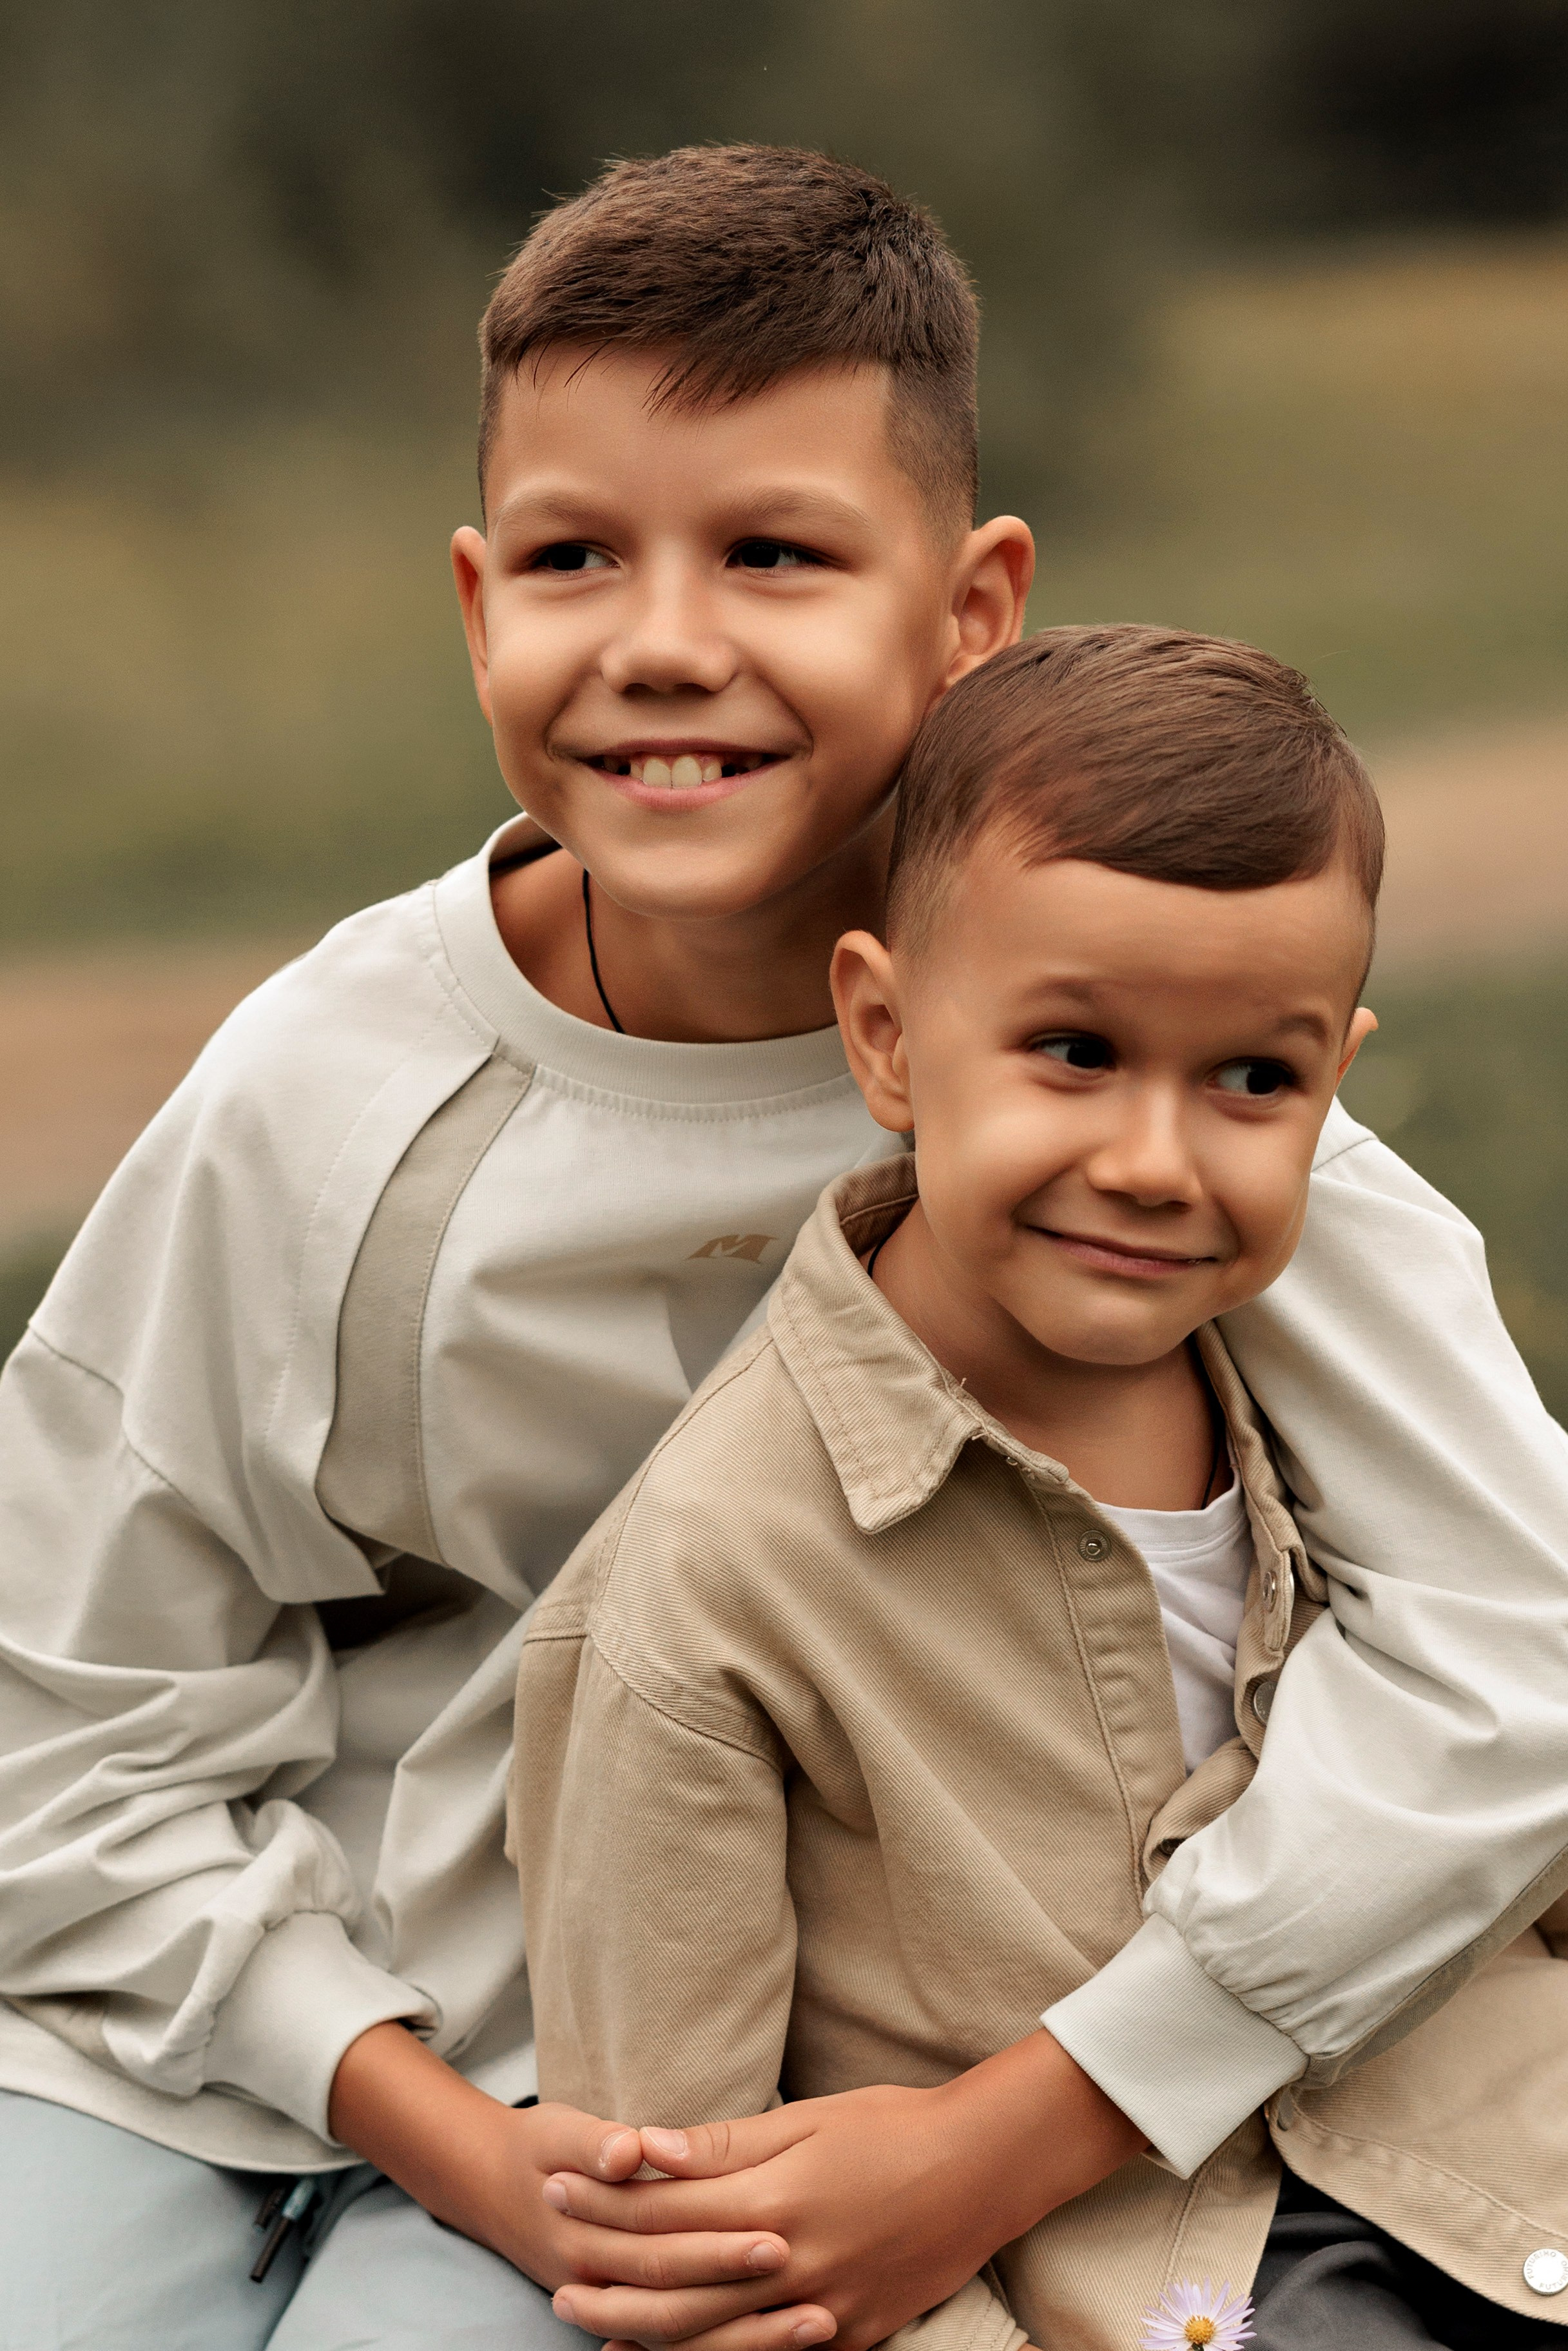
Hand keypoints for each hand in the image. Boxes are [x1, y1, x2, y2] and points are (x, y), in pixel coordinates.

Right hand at [327, 2022, 797, 2312]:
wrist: (486, 2186)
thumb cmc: (538, 2151)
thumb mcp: (558, 2130)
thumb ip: (595, 2140)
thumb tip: (628, 2151)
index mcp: (587, 2231)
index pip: (664, 2246)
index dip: (719, 2245)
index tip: (780, 2236)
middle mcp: (598, 2280)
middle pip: (681, 2301)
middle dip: (749, 2296)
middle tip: (818, 2293)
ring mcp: (608, 2305)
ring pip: (683, 2340)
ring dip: (751, 2338)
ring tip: (821, 2324)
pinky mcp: (621, 2314)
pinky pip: (675, 2347)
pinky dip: (723, 2350)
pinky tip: (778, 2346)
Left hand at [546, 2030, 1146, 2350]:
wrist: (986, 2170)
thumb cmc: (895, 2126)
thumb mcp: (808, 2119)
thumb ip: (723, 2144)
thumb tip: (644, 2146)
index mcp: (777, 2201)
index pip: (666, 2214)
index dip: (604, 2204)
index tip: (557, 2188)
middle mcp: (792, 2266)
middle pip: (676, 2288)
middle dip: (607, 2281)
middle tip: (553, 2274)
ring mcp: (823, 2312)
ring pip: (712, 2340)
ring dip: (645, 2336)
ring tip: (593, 2326)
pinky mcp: (849, 2338)